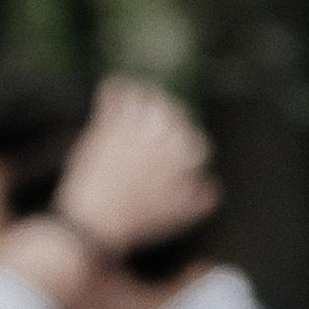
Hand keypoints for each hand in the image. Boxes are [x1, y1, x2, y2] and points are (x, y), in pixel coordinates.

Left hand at [50, 78, 219, 256]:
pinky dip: (116, 88)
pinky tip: (114, 86)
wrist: (96, 222)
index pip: (197, 143)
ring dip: (147, 94)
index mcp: (186, 161)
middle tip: (164, 109)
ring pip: (150, 98)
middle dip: (173, 113)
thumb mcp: (181, 216)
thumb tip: (211, 184)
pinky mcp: (108, 126)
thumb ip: (202, 198)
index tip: (184, 143)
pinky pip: (116, 95)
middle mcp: (166, 141)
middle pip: (177, 114)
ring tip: (141, 92)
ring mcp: (137, 131)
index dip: (190, 143)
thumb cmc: (139, 221)